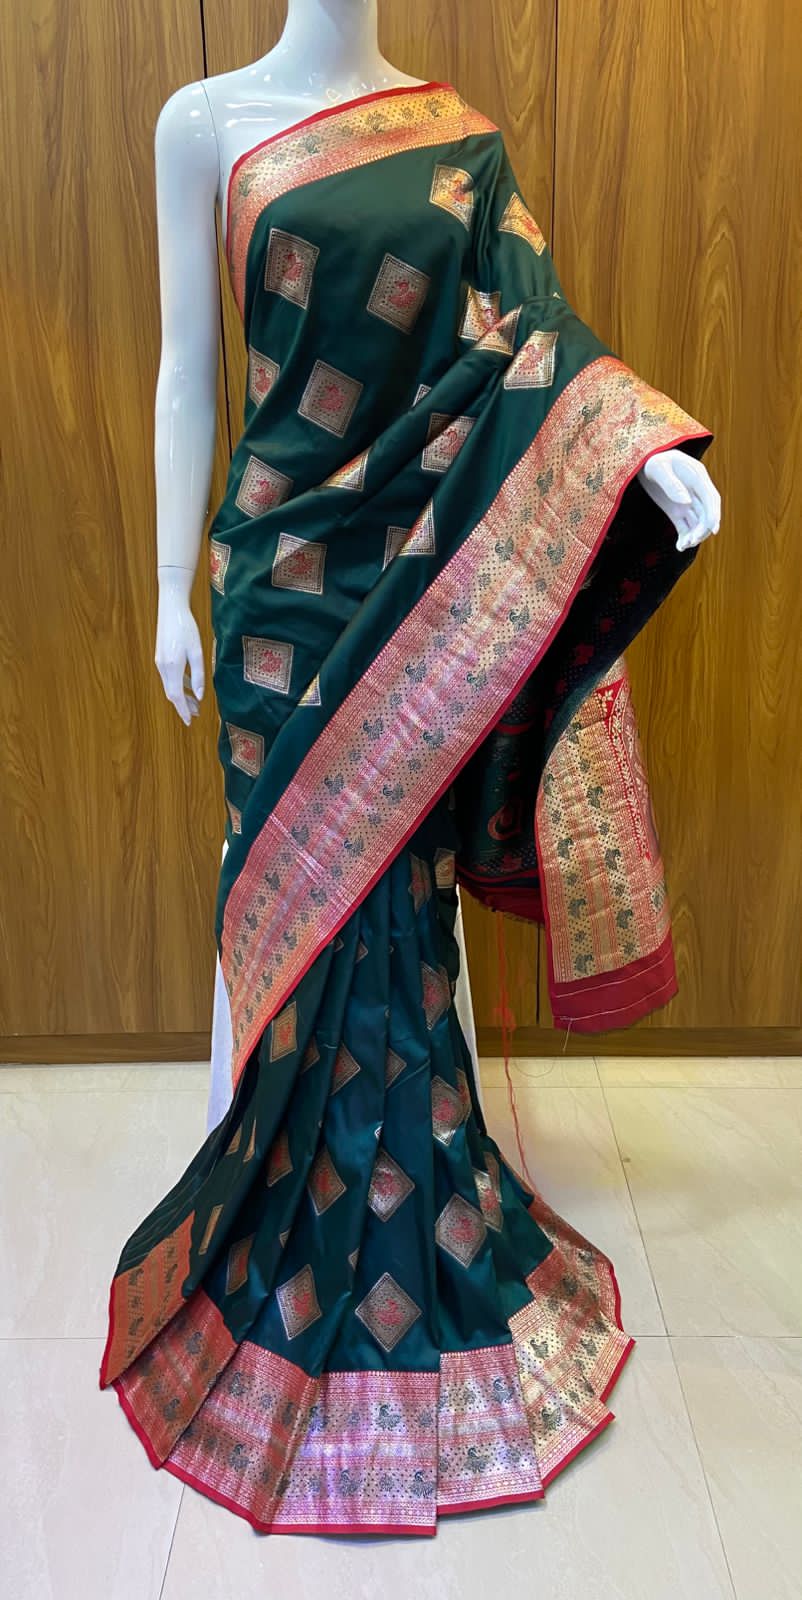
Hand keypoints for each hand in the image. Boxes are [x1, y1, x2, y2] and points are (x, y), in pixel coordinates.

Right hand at [155, 566, 204, 725]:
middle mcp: (162, 667)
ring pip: (170, 686)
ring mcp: (160, 662)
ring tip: (195, 703)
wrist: (171, 608)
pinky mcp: (161, 657)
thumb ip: (198, 675)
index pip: (176, 696)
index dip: (183, 710)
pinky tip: (189, 686)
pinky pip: (169, 677)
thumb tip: (199, 696)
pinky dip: (178, 684)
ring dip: (182, 696)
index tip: (189, 721)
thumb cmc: (186, 628)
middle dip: (183, 705)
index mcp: (172, 667)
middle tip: (196, 715)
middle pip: (172, 693)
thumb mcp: (197, 652)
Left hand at [637, 449, 720, 551]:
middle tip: (691, 541)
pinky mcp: (677, 511)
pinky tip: (679, 546)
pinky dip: (684, 537)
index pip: (711, 498)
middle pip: (707, 513)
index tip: (713, 530)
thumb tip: (687, 501)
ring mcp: (687, 502)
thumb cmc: (651, 460)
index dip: (714, 514)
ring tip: (683, 545)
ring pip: (697, 523)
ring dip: (694, 535)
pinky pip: (685, 527)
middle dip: (703, 529)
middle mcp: (696, 492)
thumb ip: (671, 484)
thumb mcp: (658, 468)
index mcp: (697, 477)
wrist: (642, 463)